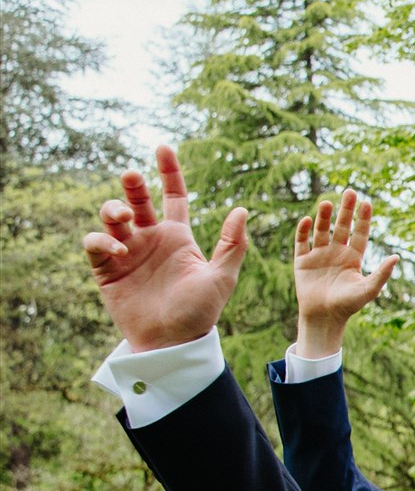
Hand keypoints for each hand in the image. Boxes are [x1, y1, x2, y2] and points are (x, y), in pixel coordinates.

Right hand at [81, 146, 247, 351]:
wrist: (172, 343)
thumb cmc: (199, 312)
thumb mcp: (221, 278)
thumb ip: (231, 245)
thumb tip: (242, 209)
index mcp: (178, 237)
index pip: (173, 196)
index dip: (169, 172)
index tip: (164, 147)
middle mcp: (151, 240)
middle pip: (137, 200)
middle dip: (133, 184)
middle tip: (133, 176)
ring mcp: (127, 253)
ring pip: (112, 216)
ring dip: (114, 209)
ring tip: (125, 218)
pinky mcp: (106, 269)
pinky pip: (95, 243)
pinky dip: (103, 240)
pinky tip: (120, 250)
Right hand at [293, 190, 398, 357]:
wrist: (324, 318)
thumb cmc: (348, 305)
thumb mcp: (369, 289)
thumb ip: (382, 273)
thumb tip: (397, 257)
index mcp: (353, 258)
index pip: (359, 233)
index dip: (363, 218)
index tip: (367, 202)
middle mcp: (336, 252)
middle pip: (342, 226)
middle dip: (346, 210)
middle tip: (350, 192)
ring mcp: (319, 255)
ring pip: (321, 230)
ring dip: (324, 217)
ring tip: (327, 202)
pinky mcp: (302, 261)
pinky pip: (301, 242)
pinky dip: (303, 231)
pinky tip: (306, 220)